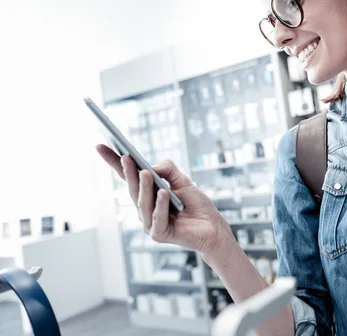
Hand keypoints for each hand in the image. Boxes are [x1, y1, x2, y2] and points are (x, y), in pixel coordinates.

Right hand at [96, 144, 230, 254]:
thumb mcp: (183, 181)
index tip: (101, 146)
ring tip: (145, 173)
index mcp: (148, 194)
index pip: (128, 176)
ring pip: (144, 203)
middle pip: (134, 189)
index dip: (114, 162)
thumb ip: (168, 170)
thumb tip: (151, 167)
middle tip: (126, 157)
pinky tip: (164, 193)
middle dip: (129, 173)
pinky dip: (160, 205)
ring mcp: (150, 223)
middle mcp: (145, 208)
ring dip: (144, 187)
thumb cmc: (196, 205)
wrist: (212, 227)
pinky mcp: (159, 234)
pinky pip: (158, 217)